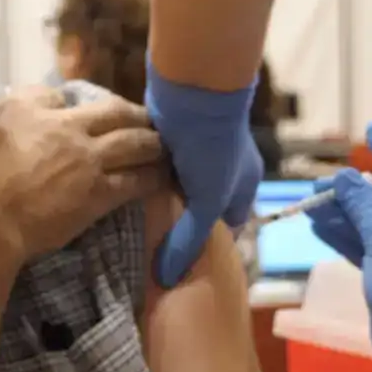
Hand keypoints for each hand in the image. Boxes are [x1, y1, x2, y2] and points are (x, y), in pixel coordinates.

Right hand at [0, 86, 167, 264]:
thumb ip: (0, 118)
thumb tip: (17, 115)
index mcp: (26, 107)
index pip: (56, 92)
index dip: (73, 100)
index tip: (80, 109)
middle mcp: (64, 125)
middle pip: (113, 110)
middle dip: (134, 113)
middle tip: (148, 119)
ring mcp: (86, 159)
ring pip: (135, 141)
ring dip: (154, 141)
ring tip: (165, 145)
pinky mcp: (98, 194)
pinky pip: (136, 181)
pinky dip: (153, 176)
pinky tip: (162, 177)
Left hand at [145, 63, 263, 287]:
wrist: (196, 91)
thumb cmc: (213, 151)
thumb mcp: (206, 204)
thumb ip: (188, 240)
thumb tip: (166, 279)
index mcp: (244, 185)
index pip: (228, 225)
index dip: (207, 244)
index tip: (180, 263)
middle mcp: (224, 168)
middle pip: (201, 204)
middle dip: (181, 220)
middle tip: (153, 245)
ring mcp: (198, 150)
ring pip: (178, 182)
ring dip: (161, 194)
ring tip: (134, 218)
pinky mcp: (174, 134)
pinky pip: (159, 161)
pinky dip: (147, 171)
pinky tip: (127, 184)